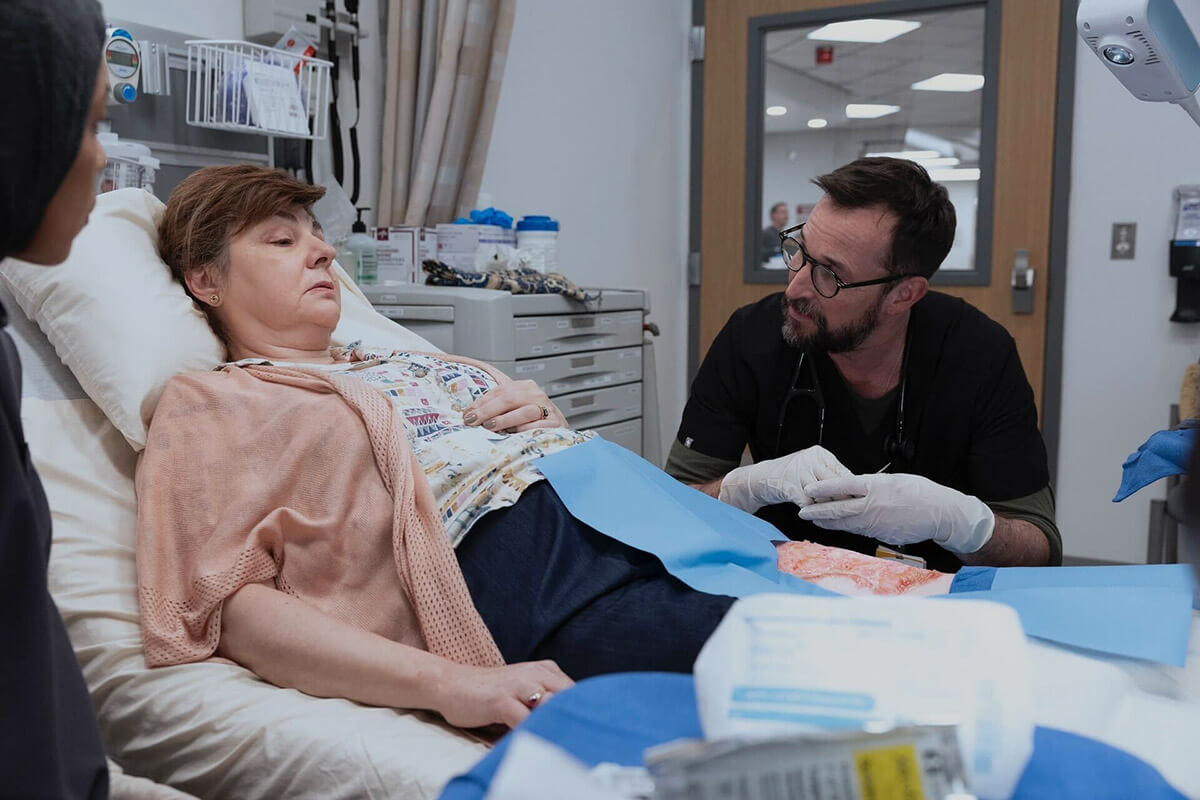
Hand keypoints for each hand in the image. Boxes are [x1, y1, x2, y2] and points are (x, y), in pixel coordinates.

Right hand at [430, 659, 573, 728]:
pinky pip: (524, 720)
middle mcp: (535, 673)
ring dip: (553, 724)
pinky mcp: (500, 700)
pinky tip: (529, 740)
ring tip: (552, 738)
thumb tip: (570, 718)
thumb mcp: (525, 687)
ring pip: (551, 705)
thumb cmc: (490, 693)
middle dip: (572, 717)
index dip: (581, 710)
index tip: (579, 728)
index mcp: (545, 669)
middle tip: (571, 737)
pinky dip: (530, 733)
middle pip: (570, 696)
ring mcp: (518, 685)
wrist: (451, 685)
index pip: (577, 690)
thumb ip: (546, 698)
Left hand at [463, 380, 568, 432]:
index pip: (500, 391)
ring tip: (490, 426)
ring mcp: (547, 409)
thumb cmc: (533, 420)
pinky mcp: (555, 424)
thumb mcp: (516, 408)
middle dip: (488, 410)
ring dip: (504, 420)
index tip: (467, 414)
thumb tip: (471, 414)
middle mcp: (537, 395)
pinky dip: (525, 430)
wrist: (559, 429)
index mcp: (525, 387)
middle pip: (509, 399)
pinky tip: (513, 434)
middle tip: (473, 420)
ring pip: (524, 411)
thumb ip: (498, 407)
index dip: (481, 403)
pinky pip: (538, 426)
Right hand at [717, 446, 851, 513]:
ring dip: (826, 507)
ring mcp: (799, 471)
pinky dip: (813, 512)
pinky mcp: (790, 485)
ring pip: (823, 495)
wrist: (760, 479)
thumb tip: (854, 489)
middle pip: (835, 484)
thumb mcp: (811, 469)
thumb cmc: (788, 476)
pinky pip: (808, 503)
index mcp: (819, 454)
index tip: (858, 500)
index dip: (851, 489)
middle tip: (849, 511)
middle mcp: (810, 460)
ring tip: (830, 515)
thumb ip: (829, 475)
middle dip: (841, 500)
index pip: (842, 472)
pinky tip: (814, 515)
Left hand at [798, 473, 994, 553]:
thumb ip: (873, 484)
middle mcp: (872, 505)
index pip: (842, 486)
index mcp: (875, 486)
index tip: (809, 489)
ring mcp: (876, 522)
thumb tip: (856, 487)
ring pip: (845, 523)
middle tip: (802, 511)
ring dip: (828, 522)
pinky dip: (845, 528)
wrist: (941, 514)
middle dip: (817, 511)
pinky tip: (837, 527)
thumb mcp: (894, 480)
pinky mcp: (881, 535)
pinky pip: (859, 531)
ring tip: (814, 520)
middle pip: (838, 509)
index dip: (823, 488)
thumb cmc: (921, 492)